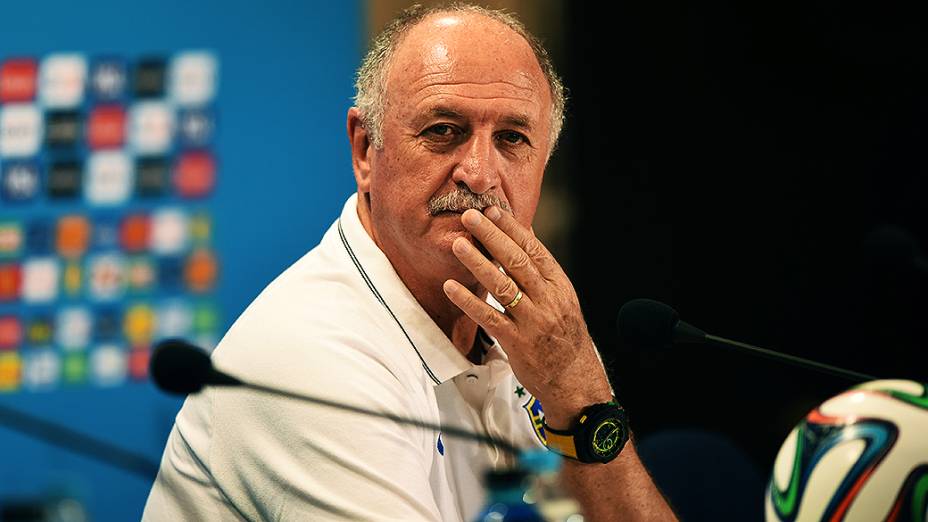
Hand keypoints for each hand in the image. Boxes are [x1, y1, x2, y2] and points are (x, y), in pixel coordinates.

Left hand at [442, 206, 613, 427]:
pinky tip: (451, 287)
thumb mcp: (561, 298)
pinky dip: (469, 301)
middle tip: (471, 217)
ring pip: (502, 286)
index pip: (534, 249)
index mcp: (559, 285)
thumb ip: (541, 270)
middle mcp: (548, 300)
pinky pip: (489, 317)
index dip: (512, 228)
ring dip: (477, 263)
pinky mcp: (517, 342)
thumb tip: (523, 234)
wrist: (574, 379)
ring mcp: (533, 321)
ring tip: (457, 244)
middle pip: (517, 262)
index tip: (493, 209)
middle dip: (492, 236)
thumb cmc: (564, 336)